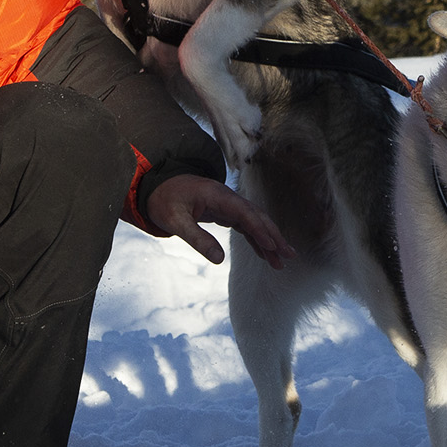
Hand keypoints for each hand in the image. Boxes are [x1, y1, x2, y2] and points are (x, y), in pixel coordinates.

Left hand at [142, 173, 291, 268]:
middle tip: (288, 255)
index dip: (260, 230)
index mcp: (218, 196)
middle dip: (274, 236)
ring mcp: (229, 205)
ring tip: (282, 261)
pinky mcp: (226, 212)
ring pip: (255, 223)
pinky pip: (246, 226)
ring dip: (269, 241)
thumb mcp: (175, 221)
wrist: (158, 185)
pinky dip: (257, 239)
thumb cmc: (164, 200)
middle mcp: (228, 198)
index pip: (245, 213)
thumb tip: (220, 260)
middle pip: (257, 217)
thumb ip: (197, 238)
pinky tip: (265, 253)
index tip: (272, 247)